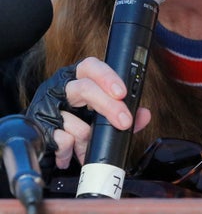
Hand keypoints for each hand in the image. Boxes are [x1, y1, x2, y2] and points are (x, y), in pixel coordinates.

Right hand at [26, 57, 151, 168]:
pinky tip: (71, 153)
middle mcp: (61, 87)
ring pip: (73, 120)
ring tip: (87, 146)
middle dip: (109, 107)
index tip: (122, 93)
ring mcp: (47, 106)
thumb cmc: (79, 121)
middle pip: (85, 89)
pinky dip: (71, 151)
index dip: (107, 77)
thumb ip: (125, 112)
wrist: (47, 142)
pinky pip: (61, 139)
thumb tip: (144, 115)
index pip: (91, 66)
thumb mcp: (102, 114)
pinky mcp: (39, 126)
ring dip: (86, 138)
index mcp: (79, 78)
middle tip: (124, 123)